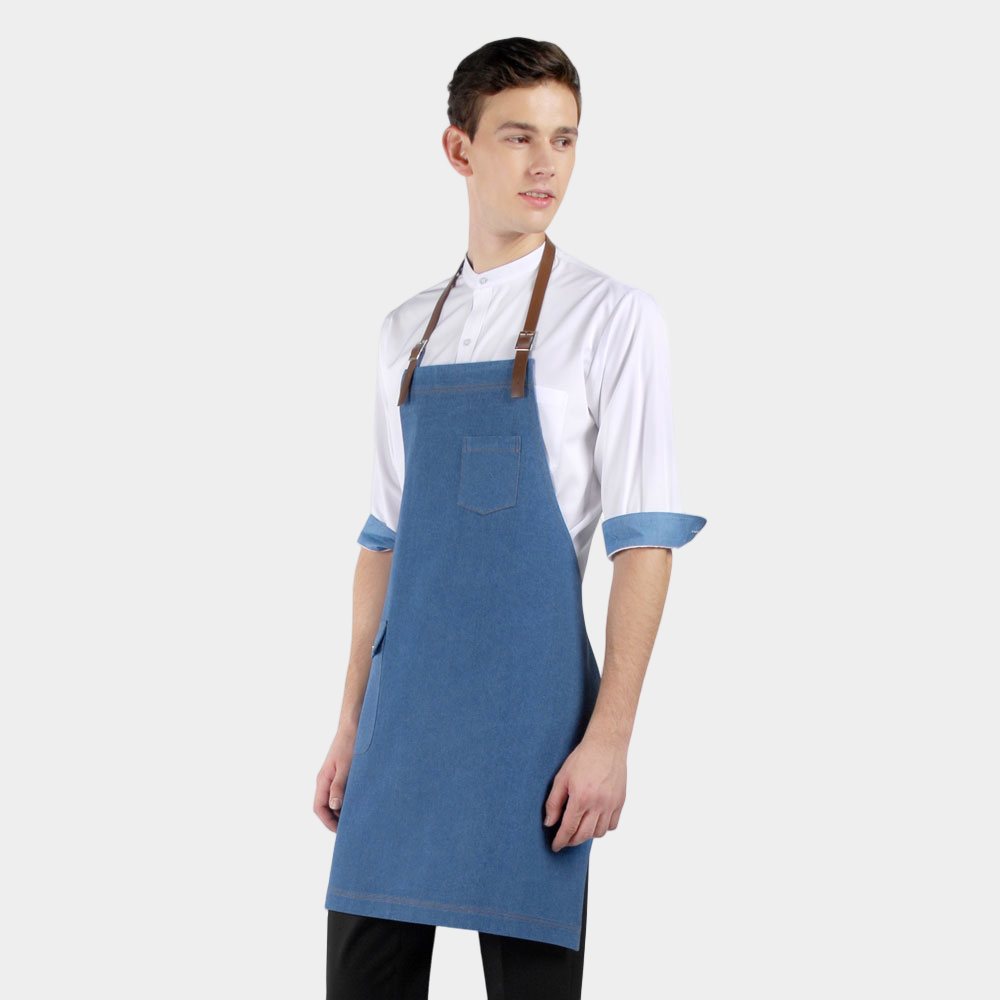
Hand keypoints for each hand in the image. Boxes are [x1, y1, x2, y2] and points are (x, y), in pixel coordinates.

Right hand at [314, 727, 357, 831]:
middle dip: (336, 819)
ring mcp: (333, 776)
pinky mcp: (342, 772)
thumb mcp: (345, 766)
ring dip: (343, 809)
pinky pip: (342, 791)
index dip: (327, 822)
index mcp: (323, 780)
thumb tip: (334, 807)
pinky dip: (348, 799)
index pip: (319, 808)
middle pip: (326, 806)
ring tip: (358, 817)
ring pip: (334, 799)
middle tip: (352, 828)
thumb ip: (339, 786)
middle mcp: (326, 780)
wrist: (354, 725)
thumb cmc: (349, 743)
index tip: (340, 831)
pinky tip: (360, 802)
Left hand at [543, 732, 626, 850]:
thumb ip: (554, 802)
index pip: (569, 828)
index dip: (561, 840)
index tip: (556, 846)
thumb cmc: (583, 758)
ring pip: (599, 833)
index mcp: (581, 797)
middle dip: (572, 841)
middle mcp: (598, 804)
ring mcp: (611, 804)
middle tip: (565, 840)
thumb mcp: (562, 777)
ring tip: (579, 829)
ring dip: (587, 835)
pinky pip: (612, 825)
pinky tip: (595, 822)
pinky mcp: (620, 802)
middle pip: (584, 834)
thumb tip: (550, 823)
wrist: (606, 745)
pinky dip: (602, 828)